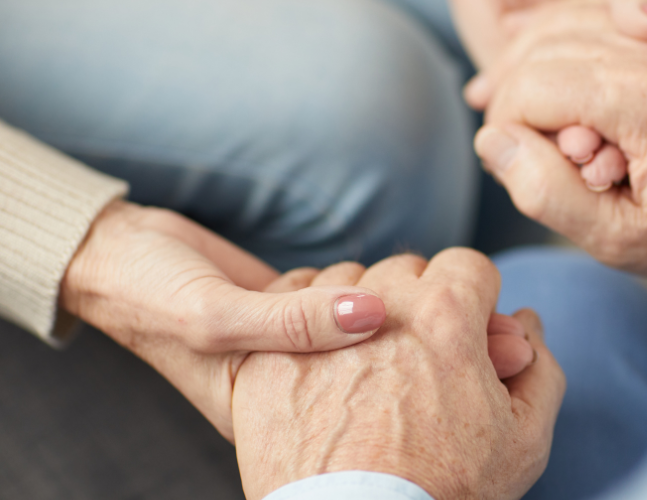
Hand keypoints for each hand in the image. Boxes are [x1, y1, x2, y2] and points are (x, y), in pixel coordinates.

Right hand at [59, 200, 385, 439]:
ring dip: (341, 294)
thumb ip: (294, 322)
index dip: (368, 368)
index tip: (362, 336)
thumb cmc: (151, 299)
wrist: (120, 252)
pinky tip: (297, 279)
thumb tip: (372, 312)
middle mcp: (288, 388)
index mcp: (267, 416)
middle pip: (365, 361)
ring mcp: (296, 346)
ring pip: (358, 321)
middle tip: (321, 305)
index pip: (348, 403)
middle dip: (357, 324)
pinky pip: (342, 294)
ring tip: (298, 292)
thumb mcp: (216, 318)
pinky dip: (329, 280)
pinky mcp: (297, 310)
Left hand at [232, 249, 565, 499]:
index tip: (468, 332)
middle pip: (409, 271)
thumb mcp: (524, 439)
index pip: (469, 266)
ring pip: (347, 282)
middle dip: (422, 303)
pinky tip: (323, 365)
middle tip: (419, 358)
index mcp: (446, 314)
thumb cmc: (445, 492)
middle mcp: (379, 304)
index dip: (477, 299)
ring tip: (368, 366)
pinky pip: (290, 305)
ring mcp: (316, 324)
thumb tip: (526, 324)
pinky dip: (309, 325)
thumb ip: (540, 370)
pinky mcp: (267, 352)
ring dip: (362, 310)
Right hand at [473, 1, 646, 283]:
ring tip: (519, 103)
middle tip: (513, 139)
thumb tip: (494, 141)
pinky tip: (551, 63)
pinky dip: (571, 33)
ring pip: (570, 17)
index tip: (512, 161)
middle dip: (513, 89)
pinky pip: (608, 11)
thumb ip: (544, 192)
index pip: (530, 85)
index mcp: (643, 102)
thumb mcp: (617, 241)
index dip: (504, 124)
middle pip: (543, 44)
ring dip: (532, 55)